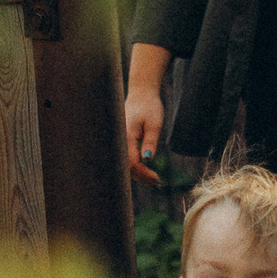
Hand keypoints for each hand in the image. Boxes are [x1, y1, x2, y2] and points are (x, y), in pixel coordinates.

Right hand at [124, 43, 170, 185]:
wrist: (141, 94)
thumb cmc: (150, 106)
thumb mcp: (155, 123)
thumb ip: (150, 140)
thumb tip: (147, 159)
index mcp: (126, 136)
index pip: (132, 163)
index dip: (144, 173)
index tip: (157, 178)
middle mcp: (119, 140)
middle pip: (126, 166)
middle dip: (141, 177)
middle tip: (157, 183)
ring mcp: (118, 141)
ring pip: (124, 164)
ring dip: (138, 174)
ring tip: (153, 181)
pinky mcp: (121, 141)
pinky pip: (125, 158)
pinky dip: (135, 166)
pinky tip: (146, 170)